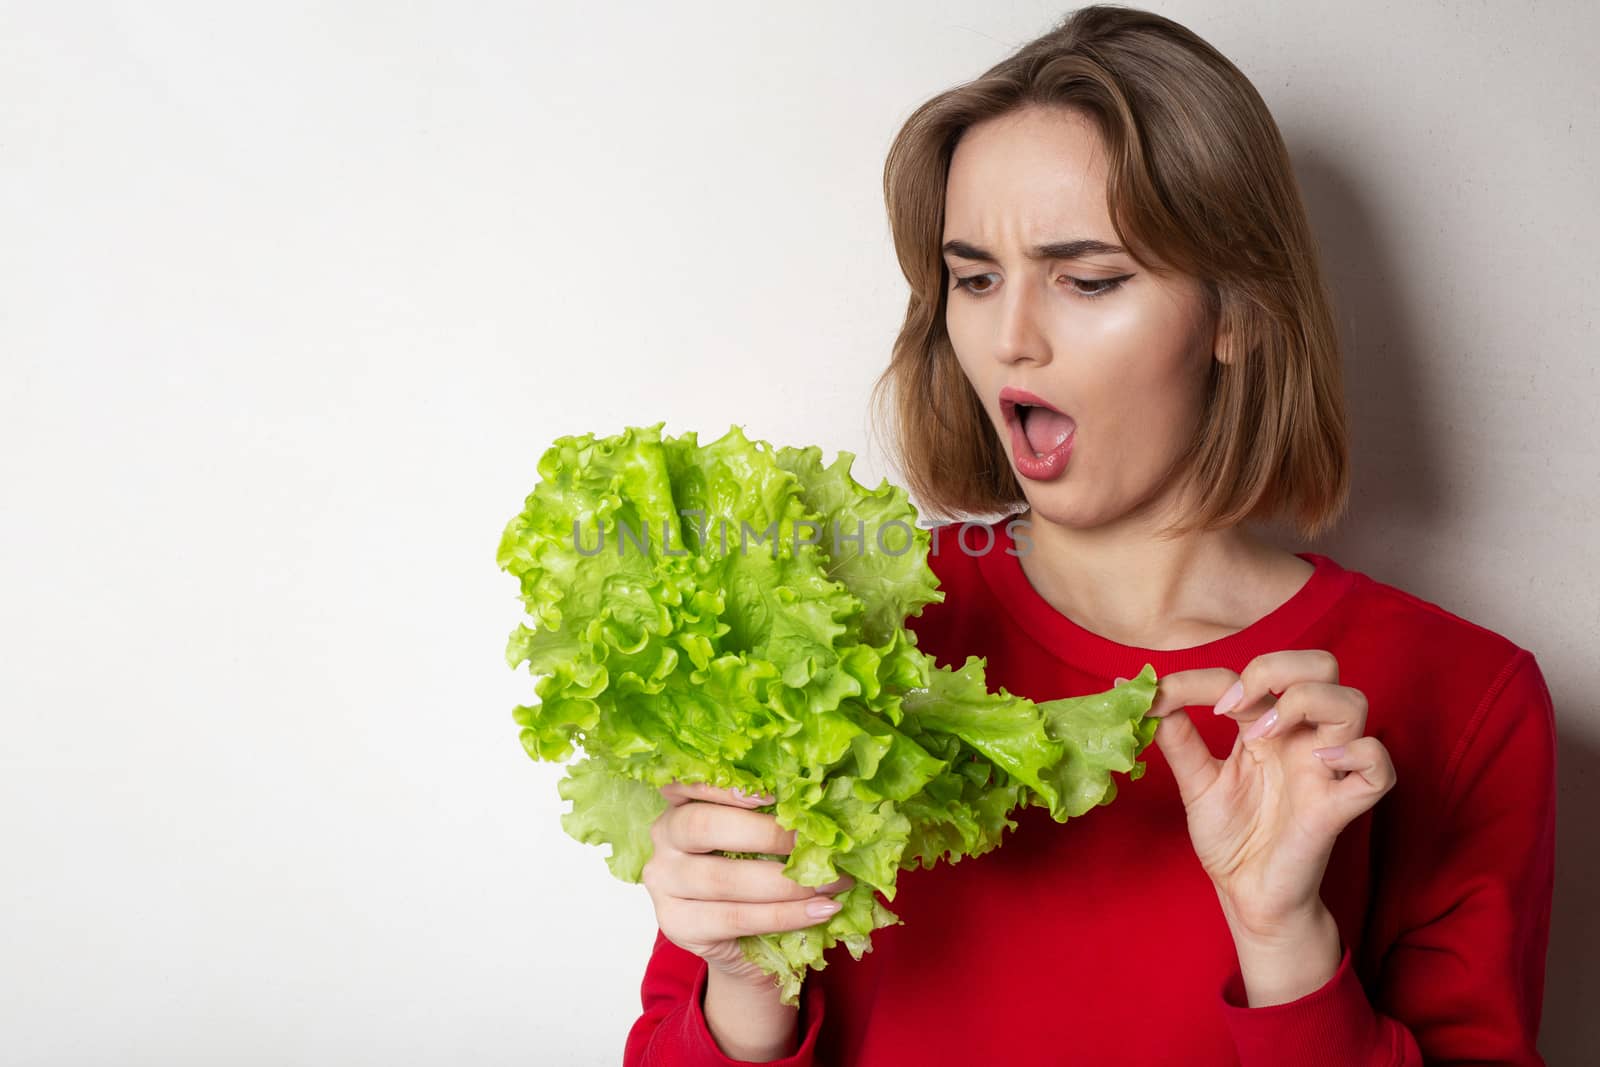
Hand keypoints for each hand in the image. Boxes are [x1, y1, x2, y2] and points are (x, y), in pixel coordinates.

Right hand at [641, 780, 854, 988]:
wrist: (745, 946)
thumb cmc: (756, 880)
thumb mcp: (760, 843)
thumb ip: (774, 819)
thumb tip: (821, 798)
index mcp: (679, 807)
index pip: (684, 785)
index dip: (722, 787)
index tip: (771, 795)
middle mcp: (663, 841)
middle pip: (702, 826)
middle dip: (764, 833)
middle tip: (813, 842)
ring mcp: (665, 886)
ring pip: (721, 878)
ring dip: (784, 882)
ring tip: (830, 884)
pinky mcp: (678, 926)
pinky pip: (737, 917)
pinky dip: (785, 914)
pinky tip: (820, 910)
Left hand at [1140, 650, 1396, 938]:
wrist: (1246, 895)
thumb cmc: (1231, 837)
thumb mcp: (1195, 780)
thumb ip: (1175, 736)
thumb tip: (1137, 691)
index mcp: (1268, 726)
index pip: (1256, 673)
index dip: (1205, 678)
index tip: (1163, 699)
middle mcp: (1301, 739)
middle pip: (1322, 666)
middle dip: (1278, 668)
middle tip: (1235, 705)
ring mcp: (1325, 769)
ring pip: (1353, 704)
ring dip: (1306, 703)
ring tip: (1262, 735)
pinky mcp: (1340, 806)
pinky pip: (1379, 769)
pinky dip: (1360, 754)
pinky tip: (1321, 759)